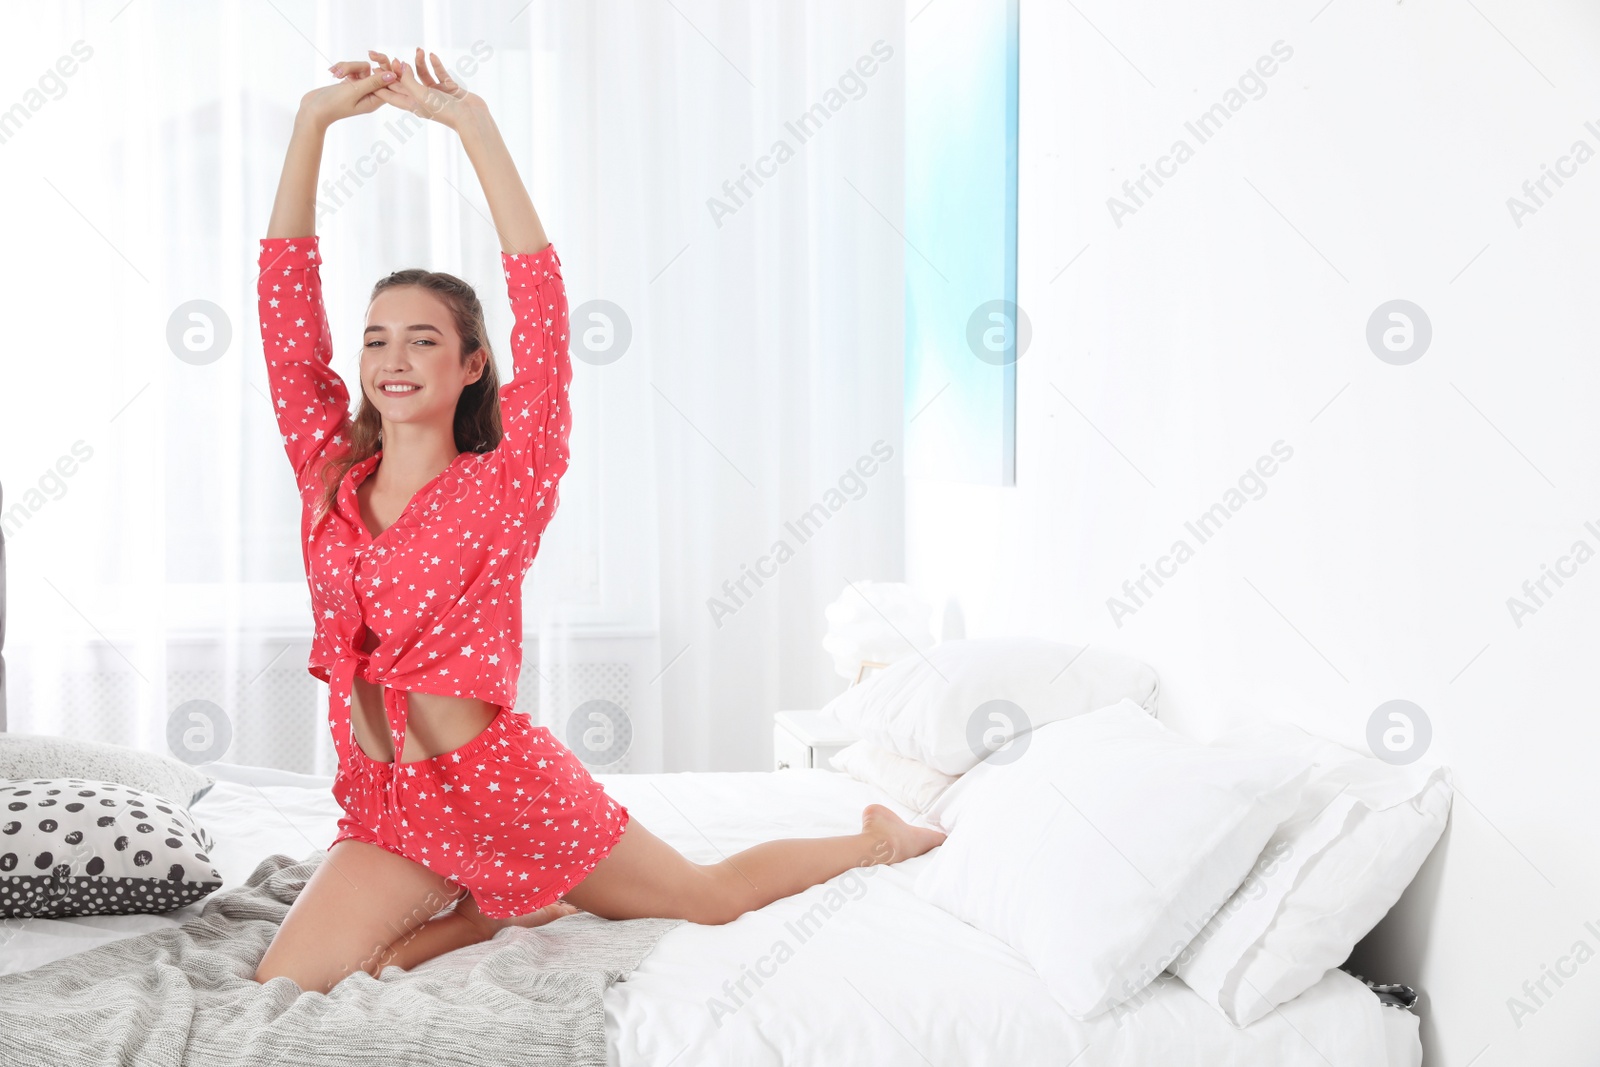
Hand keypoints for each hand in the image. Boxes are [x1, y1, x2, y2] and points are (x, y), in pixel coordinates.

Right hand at [297, 61, 395, 128]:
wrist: (312, 109)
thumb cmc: (333, 104)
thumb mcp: (354, 91)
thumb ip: (373, 82)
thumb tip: (393, 75)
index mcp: (375, 100)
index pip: (389, 83)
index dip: (388, 69)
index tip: (380, 58)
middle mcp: (369, 94)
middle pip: (377, 72)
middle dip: (369, 63)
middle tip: (370, 53)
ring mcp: (359, 88)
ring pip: (362, 68)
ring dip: (349, 66)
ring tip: (336, 73)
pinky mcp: (350, 83)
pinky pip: (352, 69)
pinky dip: (342, 68)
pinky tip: (333, 72)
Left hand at [369, 47, 483, 130]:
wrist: (471, 118)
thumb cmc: (445, 111)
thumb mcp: (422, 95)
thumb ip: (409, 80)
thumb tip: (401, 65)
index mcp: (412, 105)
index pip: (391, 95)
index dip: (380, 85)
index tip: (370, 72)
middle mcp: (422, 99)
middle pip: (404, 82)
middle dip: (395, 70)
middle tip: (386, 56)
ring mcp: (436, 93)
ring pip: (422, 75)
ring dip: (419, 63)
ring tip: (418, 51)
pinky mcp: (448, 88)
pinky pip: (439, 73)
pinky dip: (435, 64)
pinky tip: (432, 55)